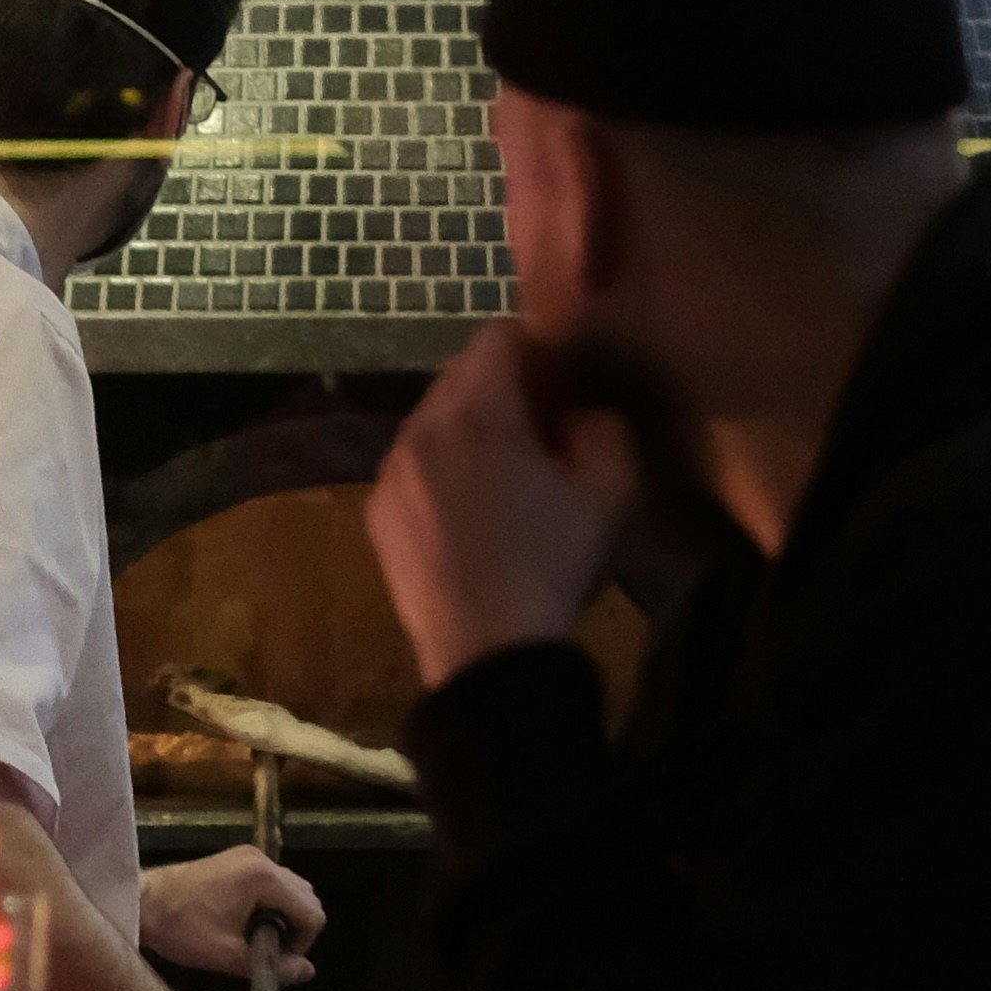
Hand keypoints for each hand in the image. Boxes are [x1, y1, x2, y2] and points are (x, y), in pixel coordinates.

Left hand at [139, 846, 324, 982]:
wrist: (141, 902)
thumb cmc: (180, 929)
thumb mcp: (228, 955)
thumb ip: (272, 966)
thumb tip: (308, 972)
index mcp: (263, 878)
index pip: (312, 913)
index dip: (303, 943)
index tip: (277, 960)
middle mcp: (262, 860)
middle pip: (307, 897)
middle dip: (296, 928)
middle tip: (267, 951)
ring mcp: (250, 856)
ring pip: (292, 888)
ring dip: (285, 916)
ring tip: (256, 938)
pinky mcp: (239, 859)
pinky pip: (273, 882)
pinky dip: (271, 903)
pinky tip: (246, 922)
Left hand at [370, 326, 639, 691]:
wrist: (488, 657)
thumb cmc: (553, 564)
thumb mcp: (613, 488)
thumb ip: (602, 423)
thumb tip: (575, 413)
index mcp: (476, 410)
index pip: (500, 334)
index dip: (541, 353)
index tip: (565, 393)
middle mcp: (419, 426)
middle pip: (463, 375)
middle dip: (505, 390)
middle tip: (545, 439)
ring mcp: (390, 471)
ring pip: (435, 420)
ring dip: (472, 431)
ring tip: (509, 484)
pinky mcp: (378, 512)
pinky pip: (415, 465)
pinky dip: (444, 471)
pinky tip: (473, 520)